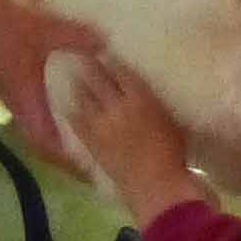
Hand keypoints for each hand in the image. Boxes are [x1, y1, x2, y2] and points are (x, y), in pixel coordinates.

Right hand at [0, 0, 102, 162]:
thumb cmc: (5, 20)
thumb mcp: (46, 27)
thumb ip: (78, 37)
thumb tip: (108, 45)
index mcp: (25, 98)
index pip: (44, 142)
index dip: (65, 158)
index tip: (90, 163)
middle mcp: (16, 100)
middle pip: (40, 137)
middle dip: (64, 147)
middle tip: (92, 150)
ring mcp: (10, 88)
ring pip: (35, 120)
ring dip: (55, 128)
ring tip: (84, 129)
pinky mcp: (9, 75)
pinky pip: (33, 104)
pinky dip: (50, 109)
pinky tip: (67, 97)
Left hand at [63, 57, 202, 218]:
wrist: (159, 190)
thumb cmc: (175, 156)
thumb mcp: (172, 122)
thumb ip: (156, 104)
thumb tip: (143, 94)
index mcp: (141, 98)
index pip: (121, 70)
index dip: (110, 59)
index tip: (104, 50)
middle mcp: (118, 106)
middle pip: (98, 78)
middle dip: (89, 64)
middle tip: (81, 54)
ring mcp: (101, 125)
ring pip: (83, 96)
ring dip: (77, 83)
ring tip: (71, 73)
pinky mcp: (92, 144)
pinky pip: (76, 121)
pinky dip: (71, 110)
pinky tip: (65, 104)